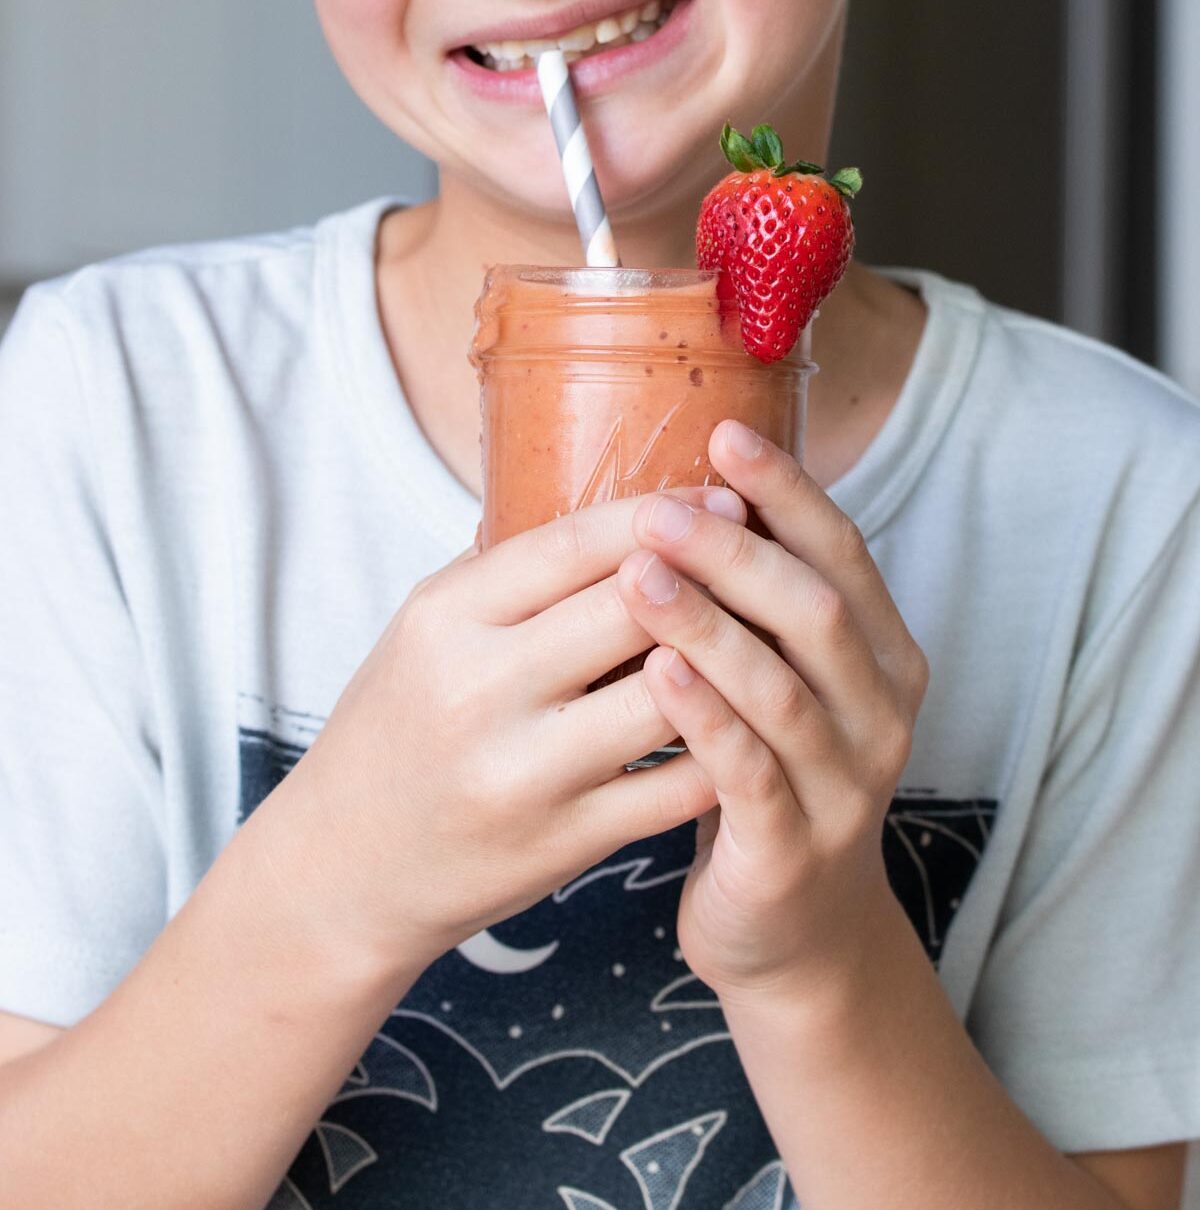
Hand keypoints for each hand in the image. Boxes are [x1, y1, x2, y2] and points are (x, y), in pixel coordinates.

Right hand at [254, 488, 738, 978]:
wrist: (348, 869)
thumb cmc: (395, 730)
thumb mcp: (424, 631)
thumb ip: (506, 572)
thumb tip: (612, 507)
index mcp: (446, 621)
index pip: (576, 543)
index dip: (664, 514)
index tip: (724, 496)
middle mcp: (482, 691)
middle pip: (635, 608)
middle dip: (713, 575)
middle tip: (767, 557)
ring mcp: (526, 774)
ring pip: (670, 697)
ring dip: (732, 661)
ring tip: (772, 635)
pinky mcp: (564, 844)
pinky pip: (677, 788)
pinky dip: (724, 749)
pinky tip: (750, 722)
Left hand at [614, 421, 929, 1003]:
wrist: (788, 925)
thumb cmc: (766, 776)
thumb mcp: (777, 683)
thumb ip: (752, 609)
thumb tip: (675, 498)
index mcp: (878, 656)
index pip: (841, 553)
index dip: (787, 491)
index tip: (722, 434)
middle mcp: (881, 711)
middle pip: (816, 610)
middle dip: (738, 553)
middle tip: (660, 510)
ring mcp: (846, 783)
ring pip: (783, 688)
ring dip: (712, 624)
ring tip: (641, 573)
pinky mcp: (794, 847)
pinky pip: (750, 772)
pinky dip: (705, 717)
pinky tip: (655, 673)